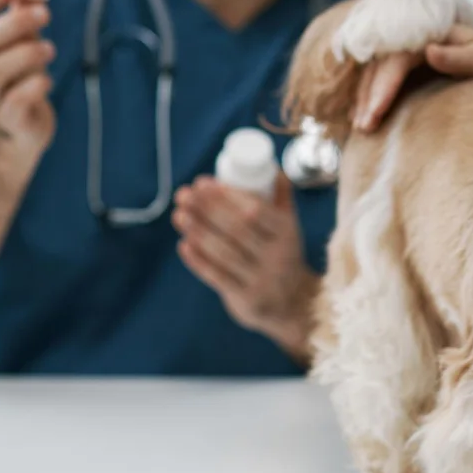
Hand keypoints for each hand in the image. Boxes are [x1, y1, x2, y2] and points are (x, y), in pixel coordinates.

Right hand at [0, 0, 55, 154]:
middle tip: (46, 13)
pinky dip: (33, 86)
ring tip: (49, 50)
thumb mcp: (21, 41)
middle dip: (14, 23)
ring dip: (26, 54)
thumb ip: (23, 14)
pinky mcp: (8, 117)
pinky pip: (15, 100)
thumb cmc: (20, 73)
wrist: (18, 125)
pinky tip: (47, 80)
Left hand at [171, 172, 318, 362]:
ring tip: (179, 214)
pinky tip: (184, 244)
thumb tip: (272, 167)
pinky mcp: (247, 299)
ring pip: (225, 252)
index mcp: (286, 231)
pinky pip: (219, 277)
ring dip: (199, 231)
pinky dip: (199, 261)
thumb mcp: (289, 228)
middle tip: (183, 194)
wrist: (294, 304)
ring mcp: (262, 278)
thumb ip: (281, 199)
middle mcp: (277, 254)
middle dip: (207, 208)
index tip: (203, 183)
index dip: (228, 195)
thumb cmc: (283, 255)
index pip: (256, 209)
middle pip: (237, 229)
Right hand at [352, 24, 472, 131]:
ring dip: (365, 99)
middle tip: (365, 126)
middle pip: (382, 63)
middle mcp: (419, 41)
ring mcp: (411, 55)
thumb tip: (428, 51)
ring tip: (361, 127)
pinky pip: (380, 81)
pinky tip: (360, 118)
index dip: (385, 81)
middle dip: (370, 95)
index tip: (378, 110)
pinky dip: (369, 99)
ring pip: (376, 72)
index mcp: (436, 32)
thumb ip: (461, 58)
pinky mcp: (409, 72)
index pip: (399, 54)